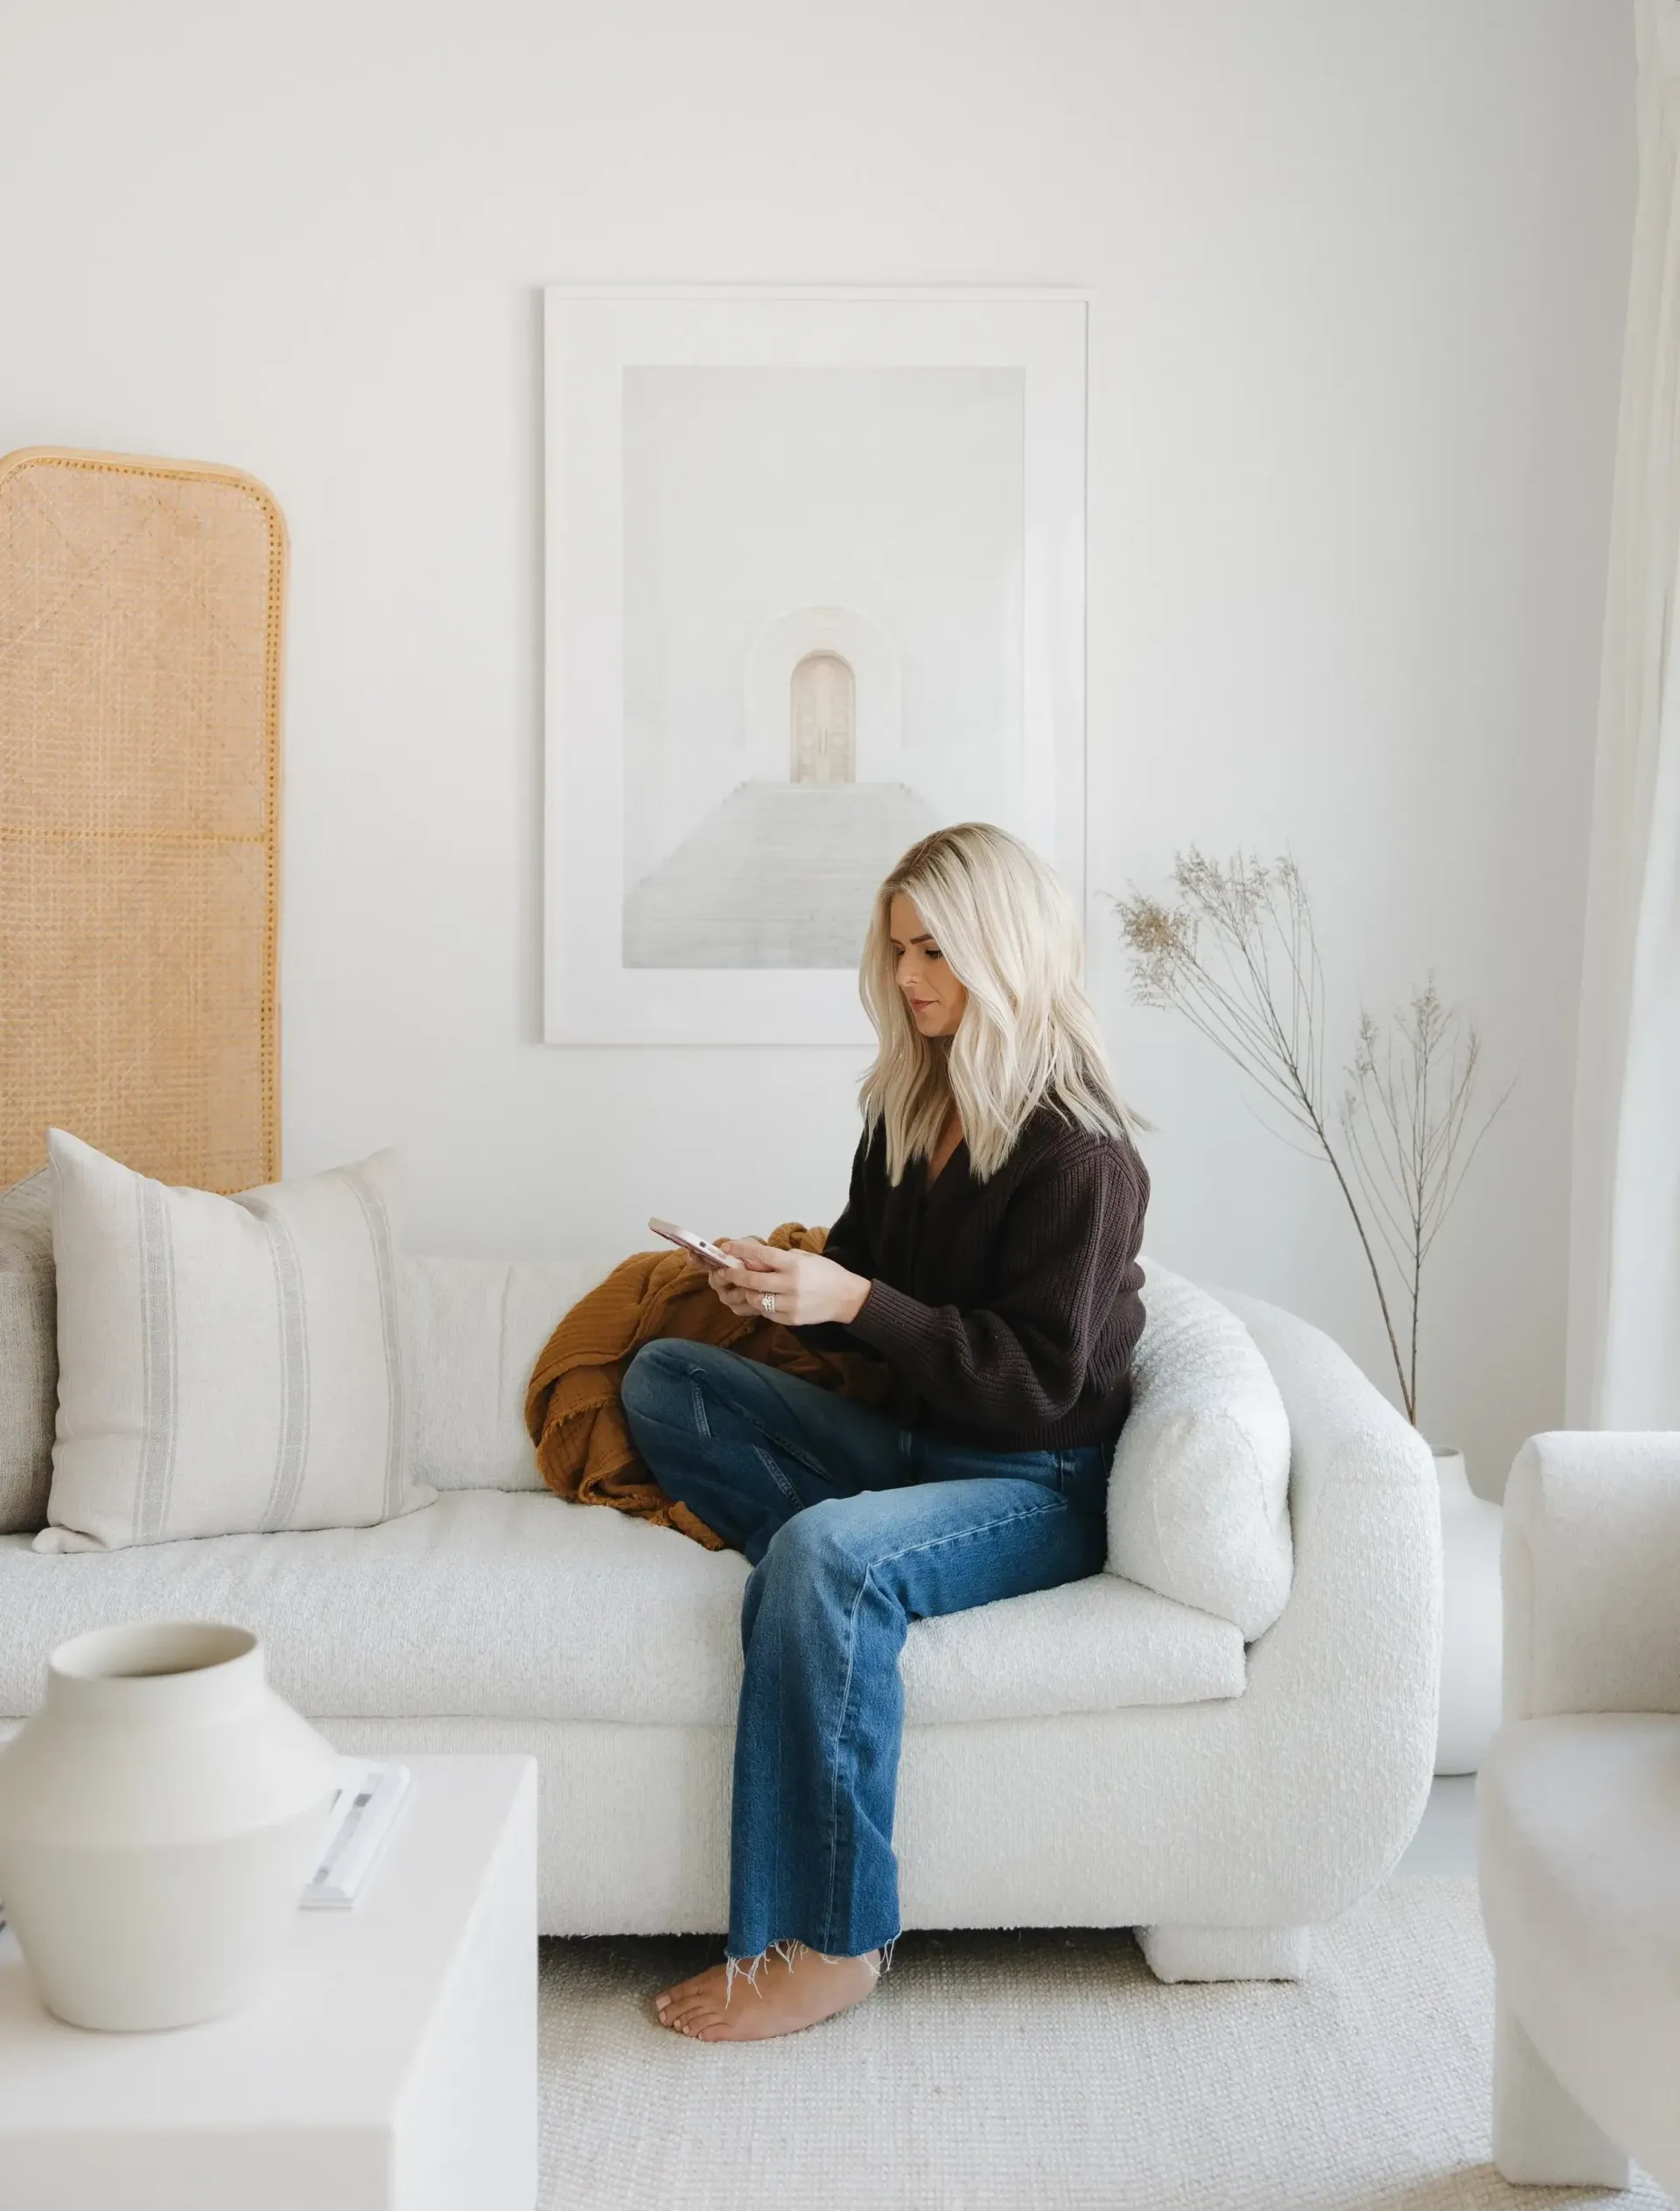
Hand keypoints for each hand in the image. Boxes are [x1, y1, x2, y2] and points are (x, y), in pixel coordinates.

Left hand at [706, 1239, 870, 1327]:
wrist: (847, 1298)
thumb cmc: (826, 1273)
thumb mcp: (805, 1258)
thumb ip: (780, 1258)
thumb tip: (753, 1258)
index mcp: (794, 1265)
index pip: (761, 1254)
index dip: (740, 1250)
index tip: (726, 1247)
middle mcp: (790, 1284)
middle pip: (751, 1279)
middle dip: (733, 1274)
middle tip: (725, 1272)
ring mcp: (790, 1303)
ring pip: (755, 1299)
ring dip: (747, 1292)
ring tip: (747, 1288)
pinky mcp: (791, 1319)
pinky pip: (766, 1313)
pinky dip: (761, 1306)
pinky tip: (764, 1299)